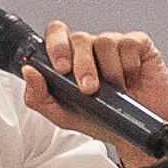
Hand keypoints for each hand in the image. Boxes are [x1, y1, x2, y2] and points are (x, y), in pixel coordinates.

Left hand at [29, 22, 167, 139]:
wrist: (136, 134)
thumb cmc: (102, 120)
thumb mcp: (64, 115)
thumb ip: (39, 97)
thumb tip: (29, 72)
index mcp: (71, 58)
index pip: (57, 34)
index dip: (56, 45)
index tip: (60, 68)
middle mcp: (91, 48)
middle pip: (80, 38)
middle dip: (82, 65)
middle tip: (89, 88)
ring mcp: (115, 45)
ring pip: (105, 41)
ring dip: (109, 70)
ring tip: (115, 89)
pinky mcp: (138, 45)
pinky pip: (129, 43)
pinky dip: (129, 65)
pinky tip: (131, 78)